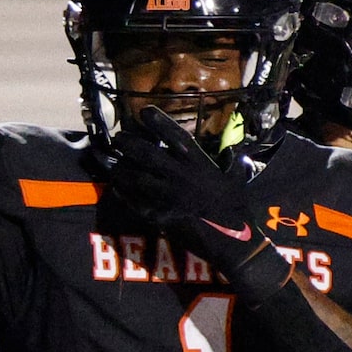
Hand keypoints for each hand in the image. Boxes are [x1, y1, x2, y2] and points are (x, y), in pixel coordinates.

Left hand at [100, 107, 286, 304]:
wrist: (235, 239)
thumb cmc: (238, 208)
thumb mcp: (236, 179)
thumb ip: (231, 163)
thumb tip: (235, 152)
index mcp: (200, 163)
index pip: (175, 135)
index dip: (158, 121)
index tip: (144, 112)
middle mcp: (182, 175)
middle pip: (148, 154)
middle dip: (130, 143)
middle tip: (118, 138)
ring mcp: (170, 196)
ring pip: (137, 178)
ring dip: (122, 169)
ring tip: (113, 164)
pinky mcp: (163, 216)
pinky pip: (137, 202)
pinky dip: (124, 194)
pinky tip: (116, 188)